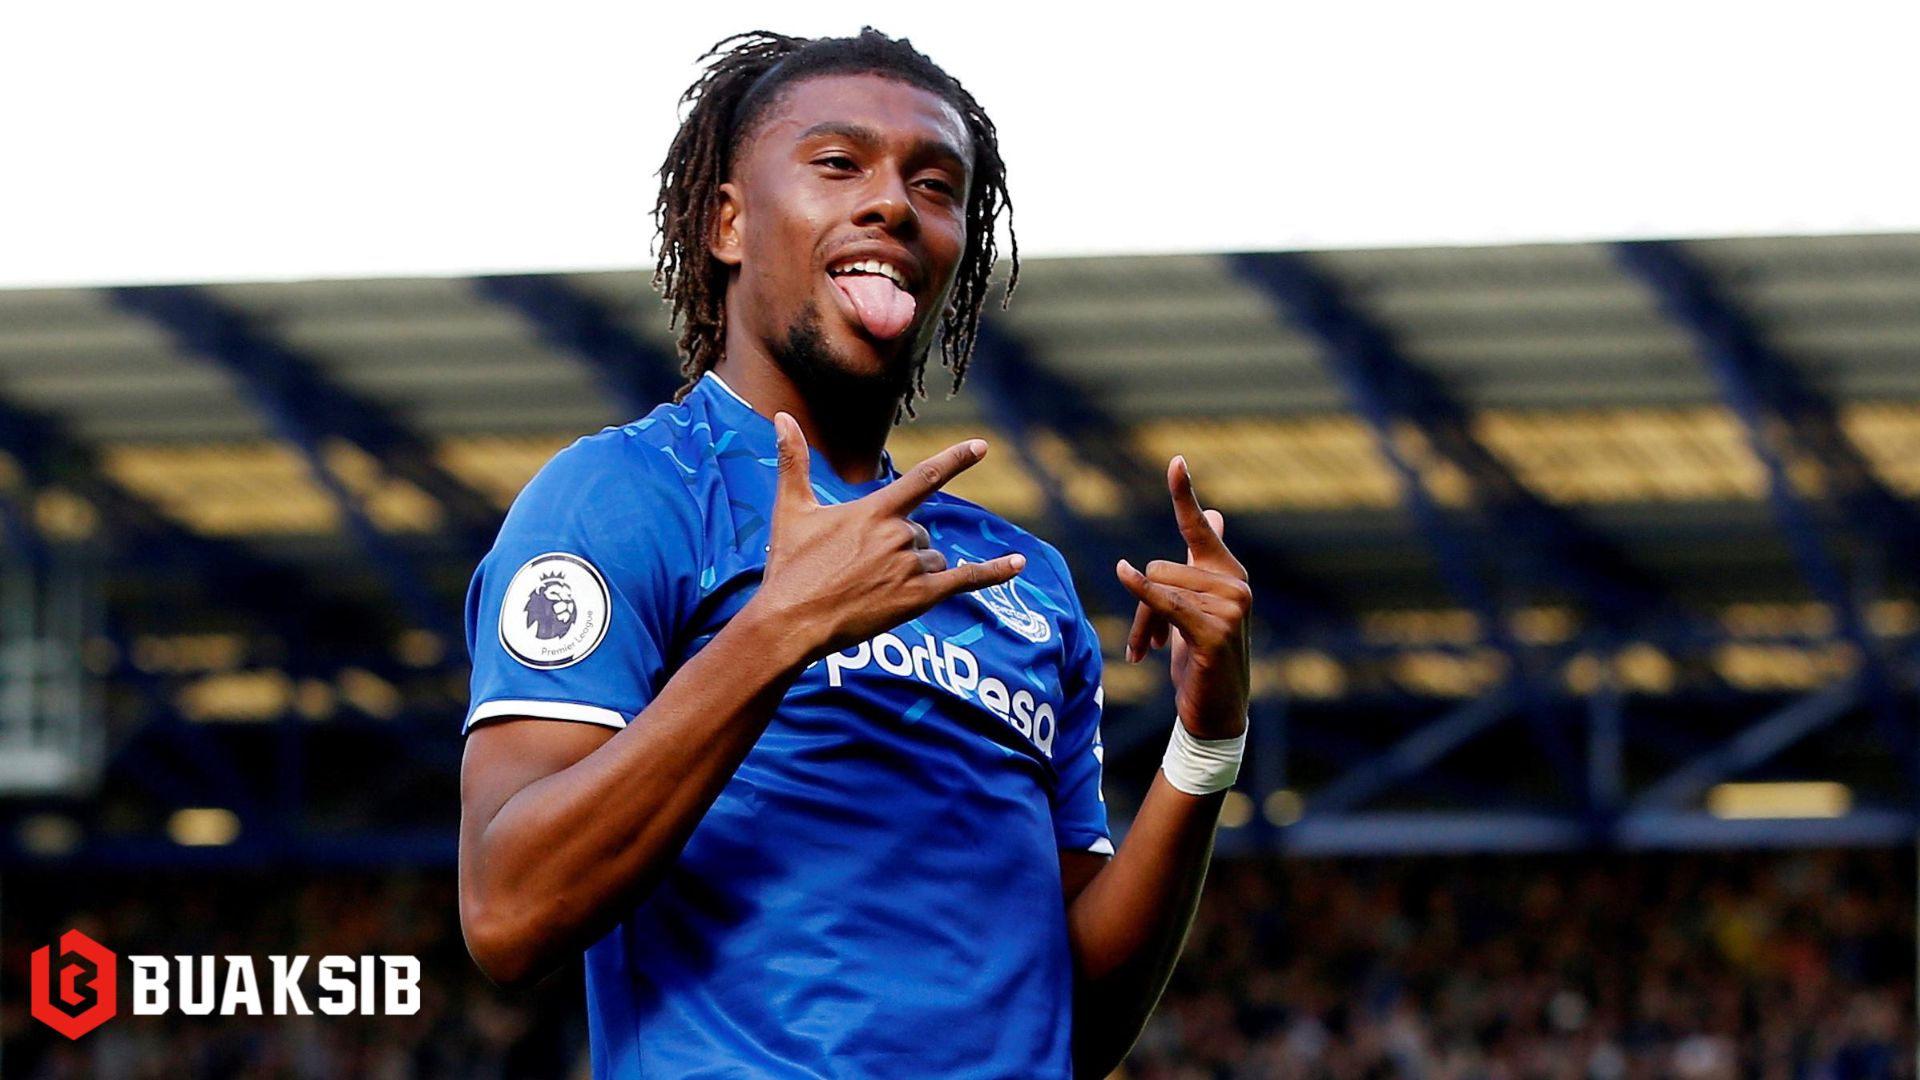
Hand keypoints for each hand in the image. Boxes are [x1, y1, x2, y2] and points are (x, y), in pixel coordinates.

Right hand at [751, 412, 1026, 658]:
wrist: (790, 621)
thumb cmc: (789, 566)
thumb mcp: (791, 509)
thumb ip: (793, 460)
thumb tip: (781, 416)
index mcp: (875, 510)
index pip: (925, 477)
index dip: (956, 459)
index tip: (982, 445)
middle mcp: (899, 534)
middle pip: (921, 531)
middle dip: (900, 546)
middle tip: (859, 570)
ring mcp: (911, 566)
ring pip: (933, 557)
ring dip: (914, 569)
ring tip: (871, 588)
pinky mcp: (920, 597)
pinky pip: (966, 579)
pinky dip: (995, 572)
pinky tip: (1019, 564)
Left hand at [1118, 456, 1251, 739]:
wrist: (1215, 712)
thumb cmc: (1201, 659)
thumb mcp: (1197, 609)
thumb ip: (1202, 563)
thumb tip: (1214, 514)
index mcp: (1228, 574)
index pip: (1199, 527)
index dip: (1184, 494)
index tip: (1175, 460)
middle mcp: (1236, 585)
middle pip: (1159, 568)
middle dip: (1143, 603)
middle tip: (1147, 641)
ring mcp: (1231, 608)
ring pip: (1157, 588)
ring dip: (1143, 624)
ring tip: (1150, 652)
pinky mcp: (1216, 632)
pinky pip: (1165, 602)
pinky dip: (1142, 593)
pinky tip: (1124, 574)